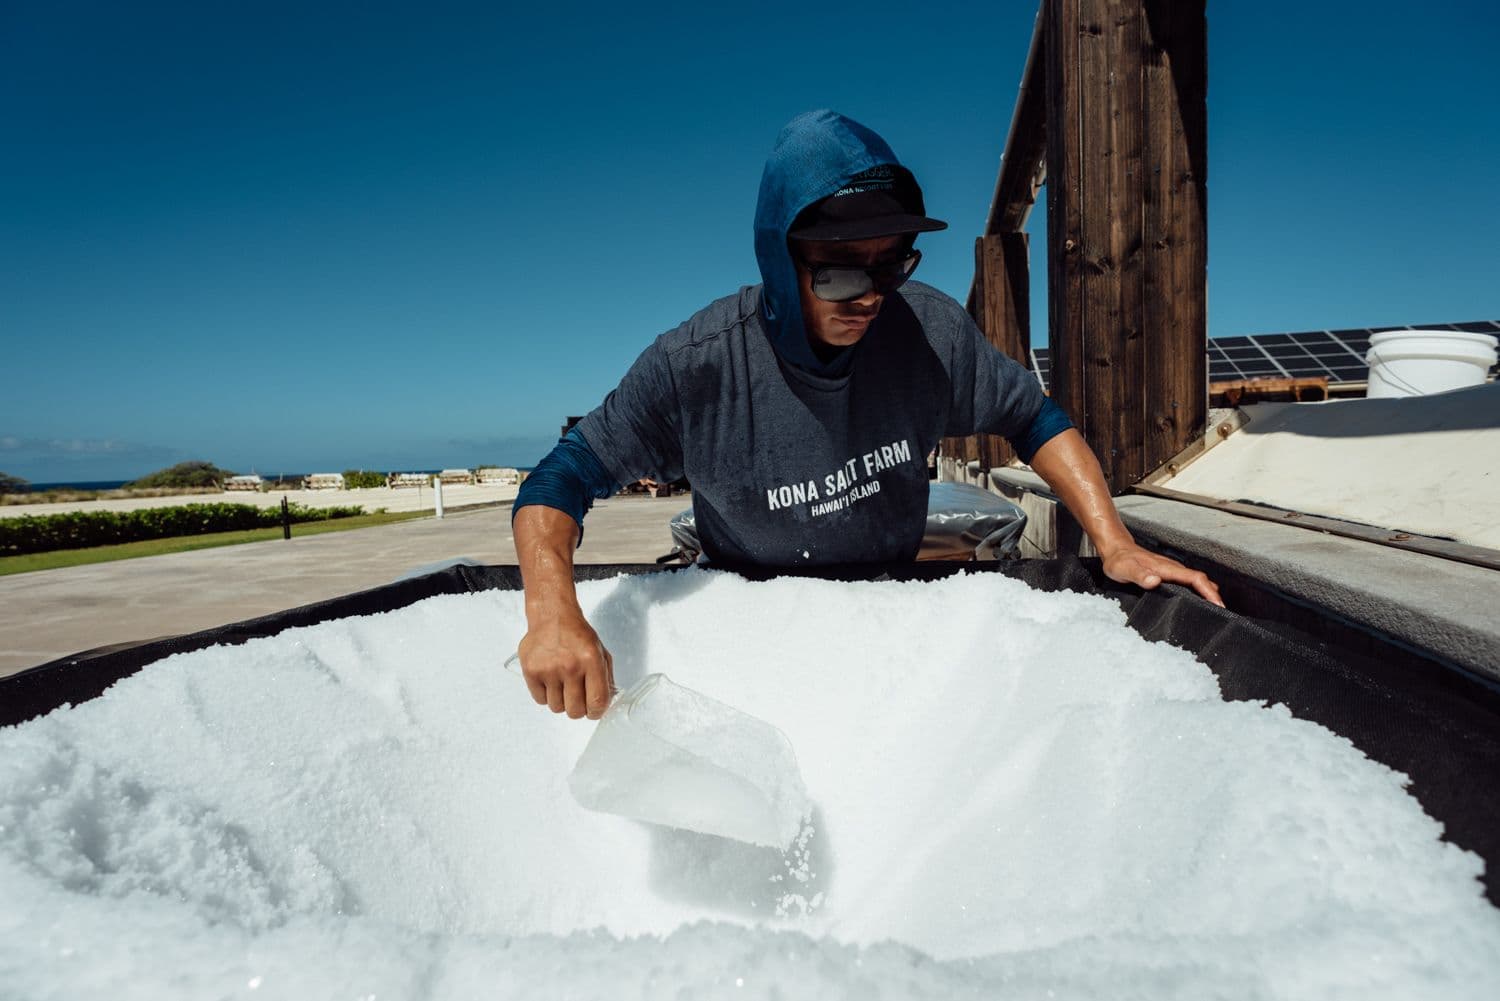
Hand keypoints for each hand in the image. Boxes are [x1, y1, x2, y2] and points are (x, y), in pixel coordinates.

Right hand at [517, 611, 614, 718]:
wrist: (552, 616)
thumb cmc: (576, 633)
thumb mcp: (600, 651)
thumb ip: (606, 677)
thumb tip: (606, 703)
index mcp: (591, 660)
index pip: (597, 701)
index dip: (596, 712)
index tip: (594, 711)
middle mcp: (570, 666)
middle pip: (575, 711)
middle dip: (578, 709)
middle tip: (577, 699)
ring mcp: (549, 669)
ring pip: (556, 708)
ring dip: (561, 701)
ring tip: (562, 685)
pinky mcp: (531, 671)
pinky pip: (540, 700)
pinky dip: (546, 695)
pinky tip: (550, 681)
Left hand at [1100, 542, 1223, 607]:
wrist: (1115, 550)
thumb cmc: (1119, 561)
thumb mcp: (1125, 569)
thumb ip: (1139, 575)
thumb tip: (1155, 581)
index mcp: (1166, 568)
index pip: (1195, 578)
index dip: (1208, 591)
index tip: (1218, 604)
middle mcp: (1173, 569)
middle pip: (1200, 581)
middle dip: (1213, 596)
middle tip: (1222, 614)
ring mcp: (1171, 571)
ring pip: (1196, 582)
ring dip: (1207, 594)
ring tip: (1214, 612)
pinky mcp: (1168, 575)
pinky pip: (1188, 583)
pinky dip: (1198, 592)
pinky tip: (1197, 603)